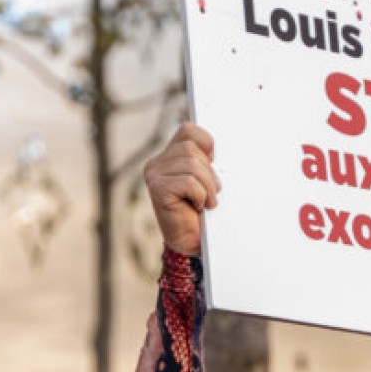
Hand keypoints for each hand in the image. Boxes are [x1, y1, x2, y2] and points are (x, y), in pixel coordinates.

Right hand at [143, 123, 219, 256]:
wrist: (193, 241)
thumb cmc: (200, 211)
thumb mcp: (205, 179)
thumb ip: (204, 161)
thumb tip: (216, 147)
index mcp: (168, 156)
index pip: (188, 130)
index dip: (206, 144)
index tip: (212, 164)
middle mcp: (157, 163)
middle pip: (191, 148)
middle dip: (209, 172)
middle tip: (212, 192)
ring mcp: (154, 175)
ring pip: (192, 164)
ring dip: (207, 186)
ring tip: (206, 202)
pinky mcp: (157, 189)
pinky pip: (188, 182)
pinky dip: (200, 195)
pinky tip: (197, 206)